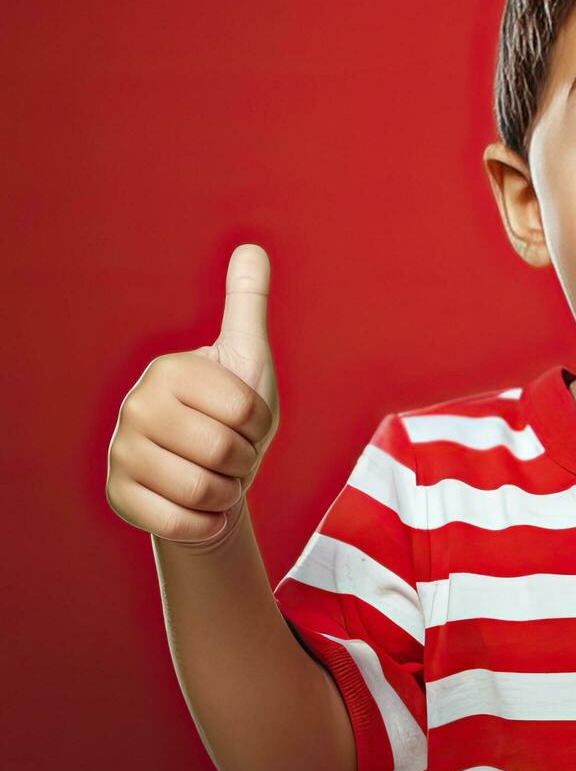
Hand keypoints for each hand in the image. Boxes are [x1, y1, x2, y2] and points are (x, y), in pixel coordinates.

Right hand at [105, 243, 279, 549]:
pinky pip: (182, 523)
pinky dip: (208, 522)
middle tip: (232, 453)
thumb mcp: (247, 357)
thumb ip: (247, 304)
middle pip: (224, 451)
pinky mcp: (119, 497)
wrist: (211, 472)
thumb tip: (251, 247)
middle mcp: (135, 407)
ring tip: (217, 475)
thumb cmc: (233, 411)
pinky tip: (203, 507)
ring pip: (204, 489)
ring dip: (227, 492)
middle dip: (245, 461)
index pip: (246, 410)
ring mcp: (121, 453)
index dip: (261, 424)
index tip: (244, 419)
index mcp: (169, 370)